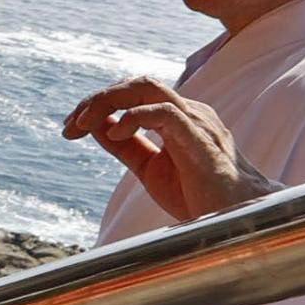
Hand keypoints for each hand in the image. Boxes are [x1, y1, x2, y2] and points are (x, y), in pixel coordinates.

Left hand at [62, 77, 269, 218]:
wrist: (236, 221)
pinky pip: (165, 112)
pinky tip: (116, 134)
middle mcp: (187, 112)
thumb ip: (126, 146)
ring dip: (107, 101)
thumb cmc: (199, 196)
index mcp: (177, 117)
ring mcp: (196, 122)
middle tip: (69, 125)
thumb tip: (96, 126)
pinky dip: (135, 116)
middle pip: (136, 83)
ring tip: (82, 124)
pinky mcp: (200, 139)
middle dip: (96, 98)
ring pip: (147, 87)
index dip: (96, 105)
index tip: (68, 129)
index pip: (132, 93)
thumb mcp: (150, 168)